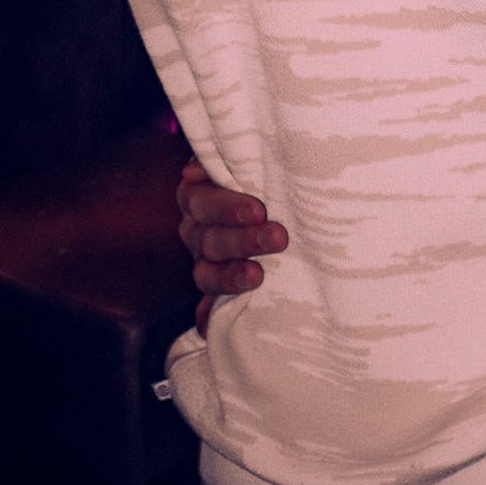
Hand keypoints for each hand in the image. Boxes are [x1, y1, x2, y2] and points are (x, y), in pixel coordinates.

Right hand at [178, 158, 288, 332]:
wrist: (289, 204)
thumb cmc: (272, 177)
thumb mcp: (258, 162)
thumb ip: (236, 158)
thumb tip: (196, 169)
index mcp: (200, 194)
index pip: (201, 200)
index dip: (226, 207)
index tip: (258, 210)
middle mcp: (198, 228)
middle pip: (209, 237)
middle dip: (243, 240)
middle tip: (278, 238)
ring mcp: (205, 260)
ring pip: (206, 271)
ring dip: (231, 276)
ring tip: (257, 277)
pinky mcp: (216, 289)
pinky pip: (205, 307)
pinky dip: (205, 316)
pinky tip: (207, 326)